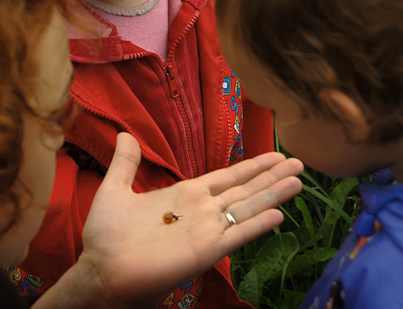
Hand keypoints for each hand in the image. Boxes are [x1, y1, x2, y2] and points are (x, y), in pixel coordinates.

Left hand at [71, 132, 303, 308]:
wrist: (103, 270)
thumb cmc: (107, 236)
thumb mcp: (115, 190)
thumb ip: (126, 163)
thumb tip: (124, 134)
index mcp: (186, 194)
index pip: (227, 176)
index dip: (252, 166)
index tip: (275, 156)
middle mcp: (202, 210)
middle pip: (245, 188)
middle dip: (272, 176)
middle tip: (299, 163)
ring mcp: (207, 230)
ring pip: (247, 207)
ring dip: (273, 194)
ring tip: (298, 181)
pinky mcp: (206, 250)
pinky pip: (237, 235)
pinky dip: (257, 225)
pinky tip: (279, 215)